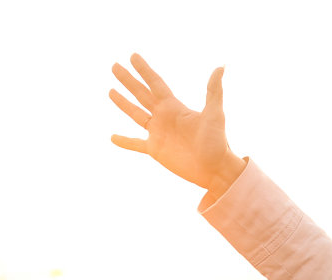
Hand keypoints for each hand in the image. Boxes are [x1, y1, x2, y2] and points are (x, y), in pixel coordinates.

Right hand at [109, 54, 244, 196]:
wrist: (215, 170)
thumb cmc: (218, 142)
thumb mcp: (215, 114)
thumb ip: (214, 91)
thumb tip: (221, 67)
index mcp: (174, 107)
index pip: (155, 83)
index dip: (144, 70)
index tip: (133, 56)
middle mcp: (164, 117)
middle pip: (142, 94)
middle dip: (128, 80)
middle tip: (114, 66)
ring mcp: (159, 133)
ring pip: (136, 114)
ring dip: (123, 103)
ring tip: (110, 91)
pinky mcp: (156, 150)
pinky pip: (136, 144)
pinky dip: (125, 142)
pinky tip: (112, 138)